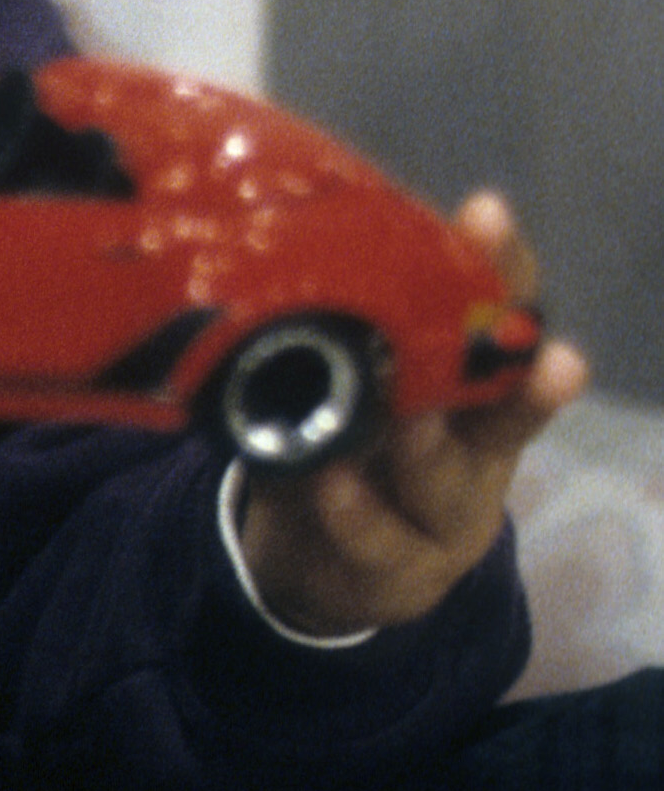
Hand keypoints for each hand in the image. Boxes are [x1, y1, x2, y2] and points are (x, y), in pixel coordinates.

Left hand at [235, 195, 586, 636]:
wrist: (316, 558)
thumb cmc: (339, 437)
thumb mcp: (340, 376)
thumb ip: (334, 320)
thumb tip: (277, 219)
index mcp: (465, 383)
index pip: (496, 316)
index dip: (499, 270)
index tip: (486, 215)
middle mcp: (473, 448)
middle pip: (505, 408)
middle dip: (513, 375)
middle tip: (514, 338)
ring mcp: (445, 517)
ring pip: (447, 482)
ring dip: (424, 448)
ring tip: (405, 418)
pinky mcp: (403, 575)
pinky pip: (382, 543)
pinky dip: (355, 513)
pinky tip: (330, 483)